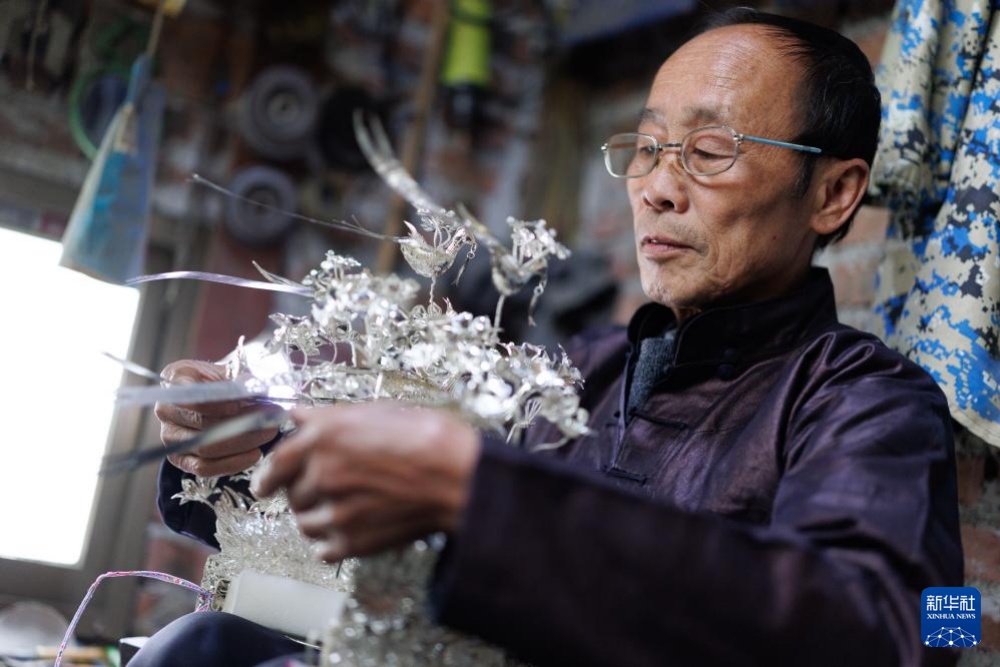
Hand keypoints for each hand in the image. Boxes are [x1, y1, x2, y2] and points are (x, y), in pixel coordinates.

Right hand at [154, 359, 278, 476]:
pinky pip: (204, 467)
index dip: (214, 403)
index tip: (238, 405)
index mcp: (175, 379)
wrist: (217, 396)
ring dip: (242, 442)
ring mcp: (170, 436)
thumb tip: (256, 388)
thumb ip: (242, 380)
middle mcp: (166, 408)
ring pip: (205, 447)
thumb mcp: (232, 372)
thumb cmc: (224, 382)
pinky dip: (232, 463)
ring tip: (269, 432)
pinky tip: (255, 453)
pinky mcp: (180, 458)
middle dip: (240, 423)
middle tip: (269, 418)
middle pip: (201, 423)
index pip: (190, 394)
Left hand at [252, 402, 480, 561]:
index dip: (266, 476)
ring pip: (304, 524)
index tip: (264, 485)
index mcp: (323, 437)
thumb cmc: (426, 437)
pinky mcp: (351, 542)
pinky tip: (348, 530)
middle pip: (290, 494)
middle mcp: (322, 474)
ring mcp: (335, 511)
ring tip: (339, 510)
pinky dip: (330, 543)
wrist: (457, 476)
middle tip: (325, 489)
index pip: (275, 463)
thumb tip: (297, 414)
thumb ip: (330, 416)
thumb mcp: (376, 411)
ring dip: (315, 518)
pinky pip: (322, 550)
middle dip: (302, 492)